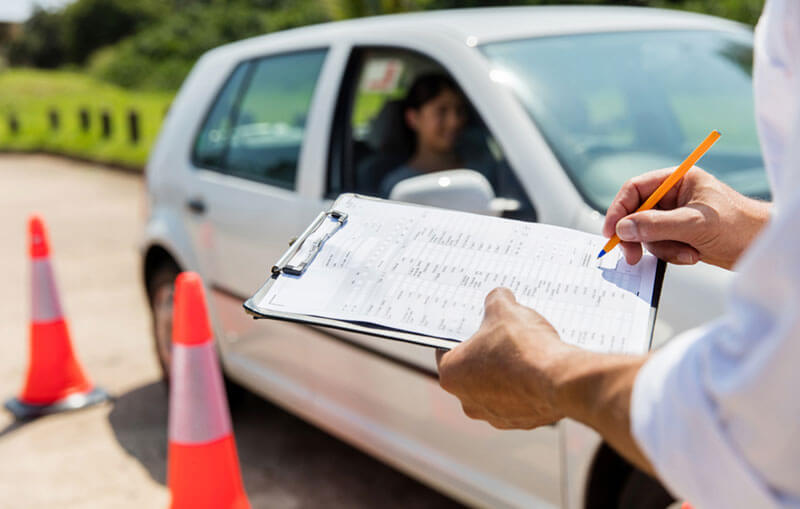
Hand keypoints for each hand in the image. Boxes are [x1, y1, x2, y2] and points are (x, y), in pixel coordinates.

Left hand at [436, 288, 575, 428]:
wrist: (558, 379)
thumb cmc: (522, 347)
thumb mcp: (504, 309)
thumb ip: (496, 300)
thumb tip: (499, 297)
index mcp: (451, 374)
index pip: (447, 349)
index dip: (462, 334)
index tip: (475, 325)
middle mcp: (468, 401)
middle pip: (473, 370)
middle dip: (487, 353)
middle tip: (503, 335)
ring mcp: (495, 416)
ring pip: (497, 388)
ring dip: (508, 372)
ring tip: (526, 352)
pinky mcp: (522, 422)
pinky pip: (521, 400)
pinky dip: (528, 387)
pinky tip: (540, 369)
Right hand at [603, 167, 770, 268]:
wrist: (762, 247)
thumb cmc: (739, 226)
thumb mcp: (694, 224)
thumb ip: (656, 225)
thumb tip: (623, 228)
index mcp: (678, 180)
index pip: (636, 189)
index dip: (619, 209)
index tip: (611, 232)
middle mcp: (674, 196)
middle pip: (637, 213)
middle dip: (638, 236)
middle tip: (632, 256)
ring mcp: (676, 216)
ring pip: (647, 234)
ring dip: (662, 248)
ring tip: (687, 253)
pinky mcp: (680, 235)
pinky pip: (660, 246)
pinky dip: (672, 254)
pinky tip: (693, 255)